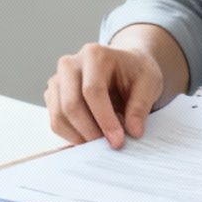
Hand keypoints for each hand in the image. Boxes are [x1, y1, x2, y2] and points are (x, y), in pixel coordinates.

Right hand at [44, 43, 165, 147]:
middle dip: (90, 132)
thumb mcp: (149, 83)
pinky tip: (91, 137)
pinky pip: (55, 121)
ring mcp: (57, 79)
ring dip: (79, 136)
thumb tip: (133, 131)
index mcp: (94, 55)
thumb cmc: (135, 72)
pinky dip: (71, 135)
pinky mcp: (53, 94)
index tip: (118, 141)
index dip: (104, 119)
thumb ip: (140, 106)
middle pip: (71, 105)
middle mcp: (70, 64)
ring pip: (59, 116)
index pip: (92, 91)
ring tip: (101, 143)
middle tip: (109, 146)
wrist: (123, 66)